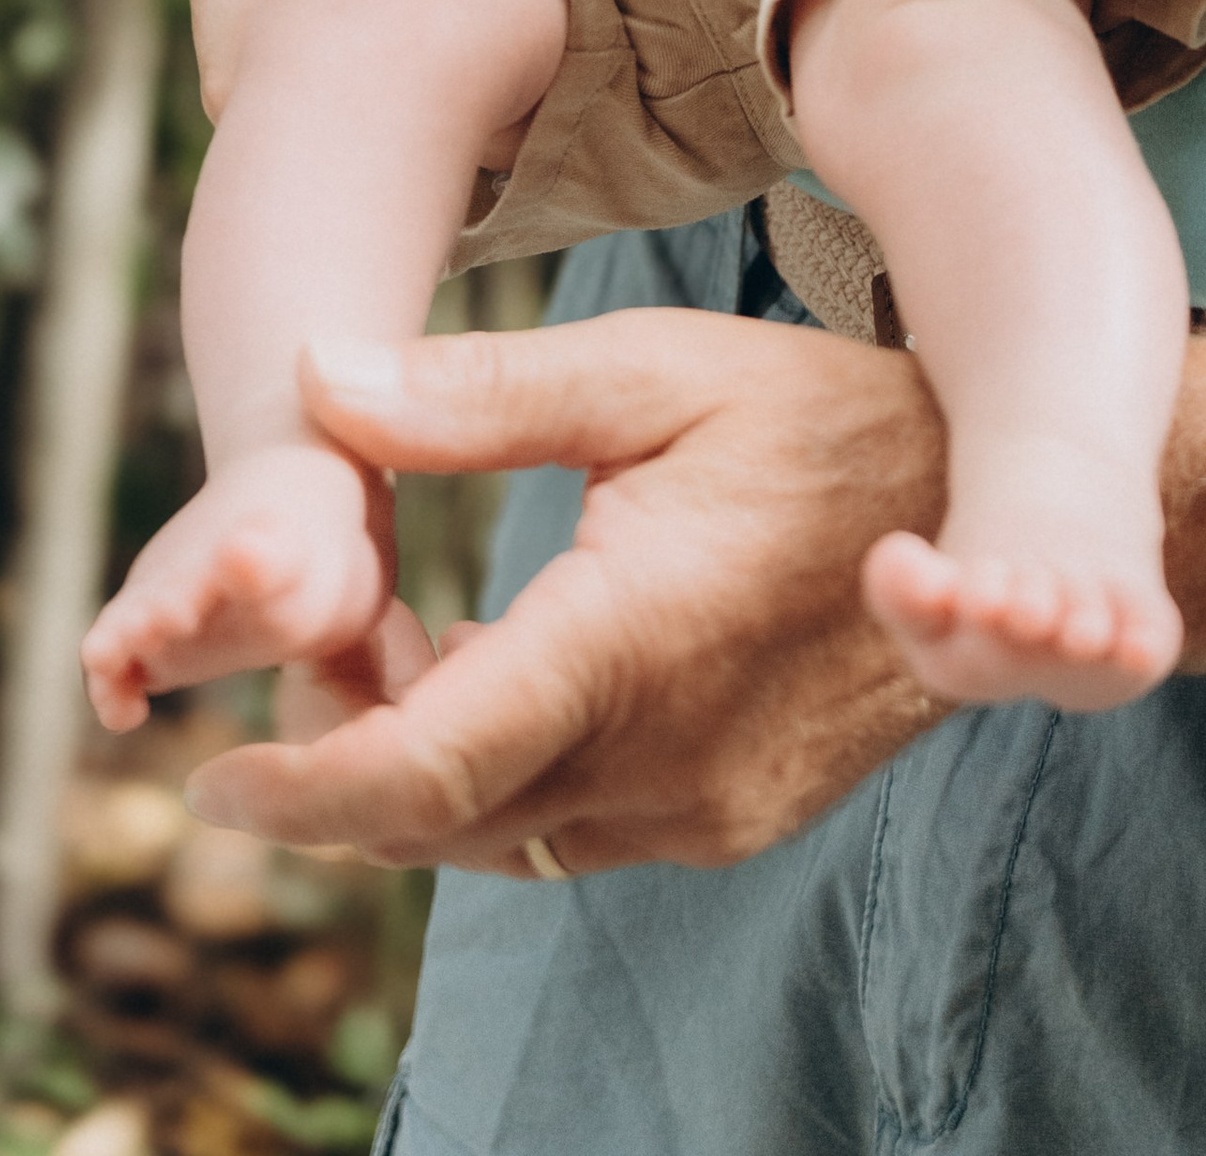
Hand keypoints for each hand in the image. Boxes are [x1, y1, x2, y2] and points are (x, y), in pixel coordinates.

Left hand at [180, 312, 949, 870]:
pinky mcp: (729, 819)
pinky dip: (504, 771)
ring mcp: (701, 809)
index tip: (211, 778)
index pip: (417, 775)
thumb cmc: (820, 420)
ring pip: (499, 833)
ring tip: (405, 636)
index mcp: (628, 647)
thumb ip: (476, 393)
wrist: (994, 516)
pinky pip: (571, 824)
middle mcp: (661, 761)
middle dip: (339, 754)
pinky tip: (503, 664)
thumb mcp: (652, 371)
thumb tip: (315, 380)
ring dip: (420, 764)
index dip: (295, 790)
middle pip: (437, 819)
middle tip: (314, 644)